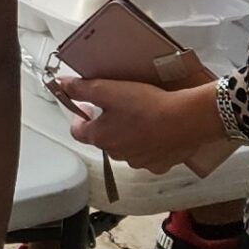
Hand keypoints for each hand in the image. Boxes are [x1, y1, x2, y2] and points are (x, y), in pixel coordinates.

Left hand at [63, 76, 226, 172]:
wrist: (187, 120)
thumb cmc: (147, 105)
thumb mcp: (109, 90)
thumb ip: (82, 88)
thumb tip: (61, 84)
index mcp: (101, 137)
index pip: (78, 132)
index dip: (78, 118)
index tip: (84, 107)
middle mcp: (117, 154)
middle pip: (104, 139)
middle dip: (106, 124)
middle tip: (117, 106)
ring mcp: (140, 161)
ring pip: (127, 148)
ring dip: (128, 134)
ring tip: (140, 116)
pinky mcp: (160, 164)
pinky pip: (149, 155)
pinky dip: (150, 144)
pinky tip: (158, 131)